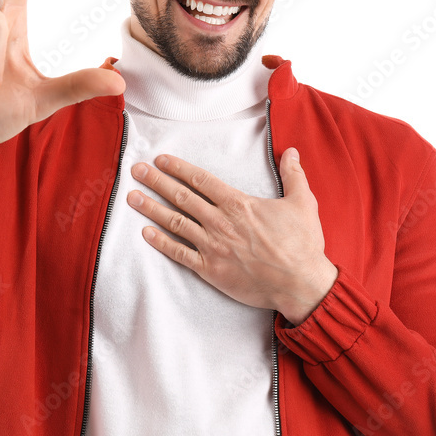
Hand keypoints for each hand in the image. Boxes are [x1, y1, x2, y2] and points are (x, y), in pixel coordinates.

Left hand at [127, 147, 337, 325]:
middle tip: (136, 170)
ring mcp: (213, 246)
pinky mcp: (211, 269)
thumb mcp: (303, 202)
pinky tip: (146, 234)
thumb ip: (293, 175)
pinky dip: (161, 243)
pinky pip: (180, 254)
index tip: (161, 160)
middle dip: (156, 181)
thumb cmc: (302, 244)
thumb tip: (289, 151)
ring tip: (132, 197)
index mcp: (238, 204)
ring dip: (151, 208)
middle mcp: (220, 222)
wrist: (301, 284)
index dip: (178, 168)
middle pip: (181, 197)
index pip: (200, 180)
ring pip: (175, 222)